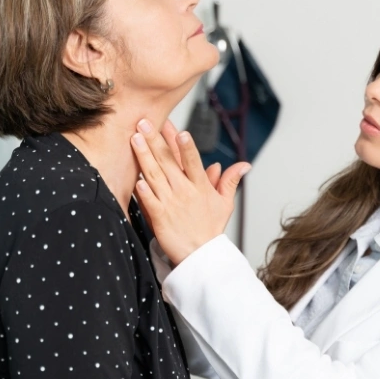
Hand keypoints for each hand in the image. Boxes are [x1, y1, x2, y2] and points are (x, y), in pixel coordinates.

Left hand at [131, 119, 249, 264]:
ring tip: (135, 139)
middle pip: (169, 162)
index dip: (186, 146)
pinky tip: (136, 179)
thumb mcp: (225, 203)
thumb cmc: (210, 228)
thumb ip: (231, 180)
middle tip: (144, 122)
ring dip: (144, 156)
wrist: (201, 256)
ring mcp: (171, 203)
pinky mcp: (159, 217)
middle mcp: (185, 191)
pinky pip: (149, 201)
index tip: (179, 131)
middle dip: (156, 141)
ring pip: (155, 175)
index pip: (193, 161)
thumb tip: (244, 165)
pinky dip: (143, 191)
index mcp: (200, 186)